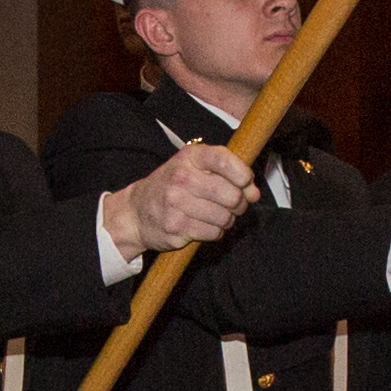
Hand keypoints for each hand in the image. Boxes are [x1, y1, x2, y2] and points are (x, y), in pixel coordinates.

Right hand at [106, 145, 260, 257]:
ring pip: (225, 217)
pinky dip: (215, 232)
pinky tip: (204, 226)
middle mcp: (181, 178)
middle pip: (231, 195)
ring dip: (227, 220)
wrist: (136, 212)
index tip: (246, 183)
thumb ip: (227, 174)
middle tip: (233, 205)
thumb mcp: (194, 168)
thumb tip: (254, 193)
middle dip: (239, 204)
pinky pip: (213, 233)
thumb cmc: (173, 187)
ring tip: (216, 216)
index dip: (243, 175)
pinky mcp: (176, 227)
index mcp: (189, 157)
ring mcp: (176, 203)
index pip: (225, 161)